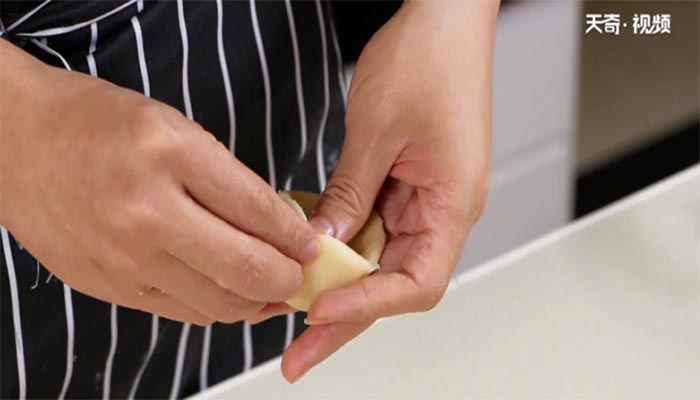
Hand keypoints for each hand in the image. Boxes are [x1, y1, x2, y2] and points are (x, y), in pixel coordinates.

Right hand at [0, 42, 318, 324]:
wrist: (14, 144)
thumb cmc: (94, 124)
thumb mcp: (173, 127)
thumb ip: (228, 180)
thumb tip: (279, 227)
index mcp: (170, 153)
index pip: (259, 210)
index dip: (299, 236)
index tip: (313, 245)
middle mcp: (147, 211)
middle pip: (247, 269)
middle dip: (290, 279)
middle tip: (302, 274)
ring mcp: (125, 256)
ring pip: (219, 303)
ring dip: (258, 300)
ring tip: (272, 287)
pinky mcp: (110, 286)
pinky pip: (183, 313)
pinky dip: (217, 307)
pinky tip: (230, 293)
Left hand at [281, 0, 498, 380]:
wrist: (444, 18)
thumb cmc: (429, 58)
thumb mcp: (376, 130)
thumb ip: (349, 193)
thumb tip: (322, 244)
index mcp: (453, 202)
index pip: (416, 283)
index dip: (367, 305)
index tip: (317, 312)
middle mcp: (443, 211)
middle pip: (394, 283)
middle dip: (345, 317)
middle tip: (298, 350)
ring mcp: (425, 200)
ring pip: (379, 260)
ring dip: (338, 282)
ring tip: (289, 306)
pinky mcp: (405, 186)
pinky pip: (371, 227)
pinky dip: (338, 242)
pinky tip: (305, 253)